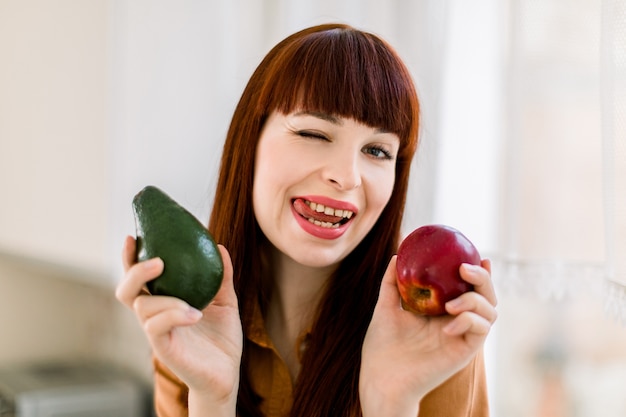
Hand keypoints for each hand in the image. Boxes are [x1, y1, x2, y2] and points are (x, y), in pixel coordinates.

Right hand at [115, 236, 242, 408]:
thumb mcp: (226, 301)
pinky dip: (173, 315)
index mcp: (164, 302)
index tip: (133, 236)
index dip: (130, 258)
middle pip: (126, 291)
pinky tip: (195, 314)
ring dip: (165, 299)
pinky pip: (156, 328)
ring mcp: (157, 333)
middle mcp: (155, 316)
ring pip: (142, 307)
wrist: (227, 374)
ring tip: (191, 303)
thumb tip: (219, 246)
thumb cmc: (221, 339)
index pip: (139, 278)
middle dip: (134, 271)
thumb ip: (222, 276)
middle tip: (158, 261)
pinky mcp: (164, 349)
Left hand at [360, 256, 496, 415]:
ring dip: (475, 300)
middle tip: (465, 268)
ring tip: (451, 304)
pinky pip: (480, 331)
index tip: (475, 254)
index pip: (467, 288)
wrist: (381, 377)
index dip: (477, 272)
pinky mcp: (464, 352)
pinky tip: (448, 325)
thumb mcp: (386, 307)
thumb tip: (396, 255)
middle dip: (483, 279)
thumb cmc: (382, 346)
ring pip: (490, 312)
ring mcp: (462, 336)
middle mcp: (457, 322)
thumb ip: (391, 282)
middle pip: (485, 296)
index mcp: (442, 311)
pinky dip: (469, 321)